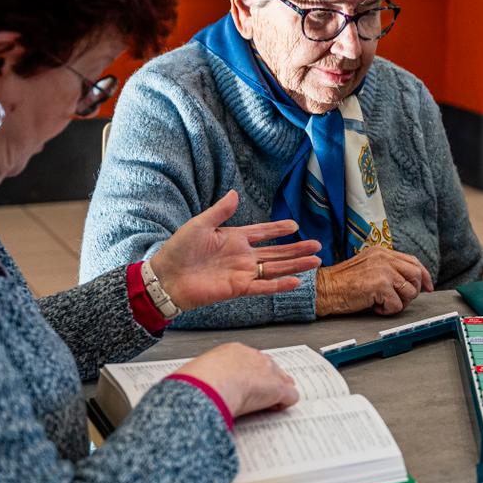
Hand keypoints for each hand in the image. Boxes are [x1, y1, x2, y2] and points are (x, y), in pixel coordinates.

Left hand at [150, 190, 322, 310]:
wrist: (166, 277)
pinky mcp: (238, 288)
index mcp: (234, 238)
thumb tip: (235, 193)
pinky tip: (296, 281)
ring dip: (295, 265)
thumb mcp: (200, 224)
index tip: (295, 225)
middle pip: (276, 252)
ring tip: (315, 261)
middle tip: (317, 245)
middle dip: (296, 249)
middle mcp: (242, 256)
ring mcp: (242, 273)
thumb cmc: (179, 250)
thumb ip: (221, 211)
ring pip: (275, 268)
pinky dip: (279, 285)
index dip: (278, 229)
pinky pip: (263, 287)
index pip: (262, 232)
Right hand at [176, 341, 299, 418]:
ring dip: (277, 392)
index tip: (248, 384)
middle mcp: (255, 357)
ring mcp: (269, 372)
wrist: (209, 384)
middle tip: (261, 395)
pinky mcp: (278, 388)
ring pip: (283, 380)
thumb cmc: (198, 381)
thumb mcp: (201, 373)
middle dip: (268, 381)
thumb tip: (200, 386)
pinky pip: (290, 396)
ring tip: (268, 404)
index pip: (251, 360)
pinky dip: (284, 405)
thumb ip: (208, 377)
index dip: (252, 374)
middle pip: (270, 368)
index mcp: (233, 351)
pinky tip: (273, 410)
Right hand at [315, 247, 434, 316]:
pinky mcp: (380, 285)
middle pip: (417, 275)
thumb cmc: (341, 283)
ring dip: (399, 303)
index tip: (428, 287)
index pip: (413, 261)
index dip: (424, 276)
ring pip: (410, 292)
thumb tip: (409, 281)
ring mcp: (383, 270)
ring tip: (381, 302)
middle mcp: (385, 258)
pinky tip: (374, 306)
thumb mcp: (367, 267)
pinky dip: (388, 310)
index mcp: (382, 252)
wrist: (323, 290)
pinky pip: (398, 305)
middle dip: (412, 292)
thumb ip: (387, 269)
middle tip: (398, 300)